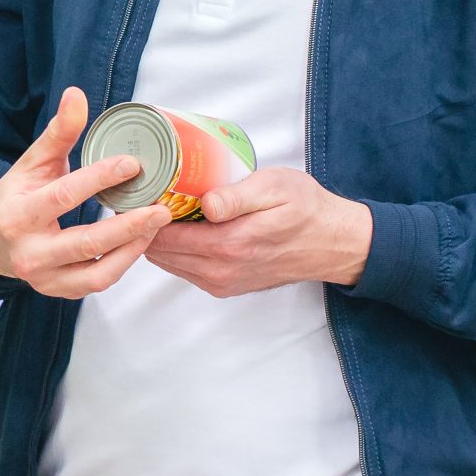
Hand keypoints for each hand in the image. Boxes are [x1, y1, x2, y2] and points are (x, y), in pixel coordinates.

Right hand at [0, 87, 172, 297]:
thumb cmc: (18, 194)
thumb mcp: (33, 161)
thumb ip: (58, 132)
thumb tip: (77, 94)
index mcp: (17, 215)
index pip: (64, 196)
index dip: (100, 179)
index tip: (133, 164)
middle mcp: (28, 253)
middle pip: (86, 242)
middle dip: (129, 226)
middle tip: (162, 208)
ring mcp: (44, 278)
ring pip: (98, 272)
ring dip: (132, 249)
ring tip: (156, 225)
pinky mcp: (59, 291)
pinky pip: (98, 282)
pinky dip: (123, 263)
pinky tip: (141, 241)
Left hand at [143, 167, 373, 297]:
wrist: (333, 243)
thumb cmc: (306, 209)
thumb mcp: (275, 189)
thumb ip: (237, 197)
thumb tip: (206, 203)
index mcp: (228, 245)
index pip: (163, 236)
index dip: (145, 212)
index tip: (142, 189)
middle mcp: (220, 271)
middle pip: (159, 252)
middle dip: (146, 226)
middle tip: (146, 195)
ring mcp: (221, 282)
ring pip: (168, 262)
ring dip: (158, 239)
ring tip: (162, 207)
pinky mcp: (225, 286)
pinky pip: (185, 269)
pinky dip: (176, 250)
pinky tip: (182, 226)